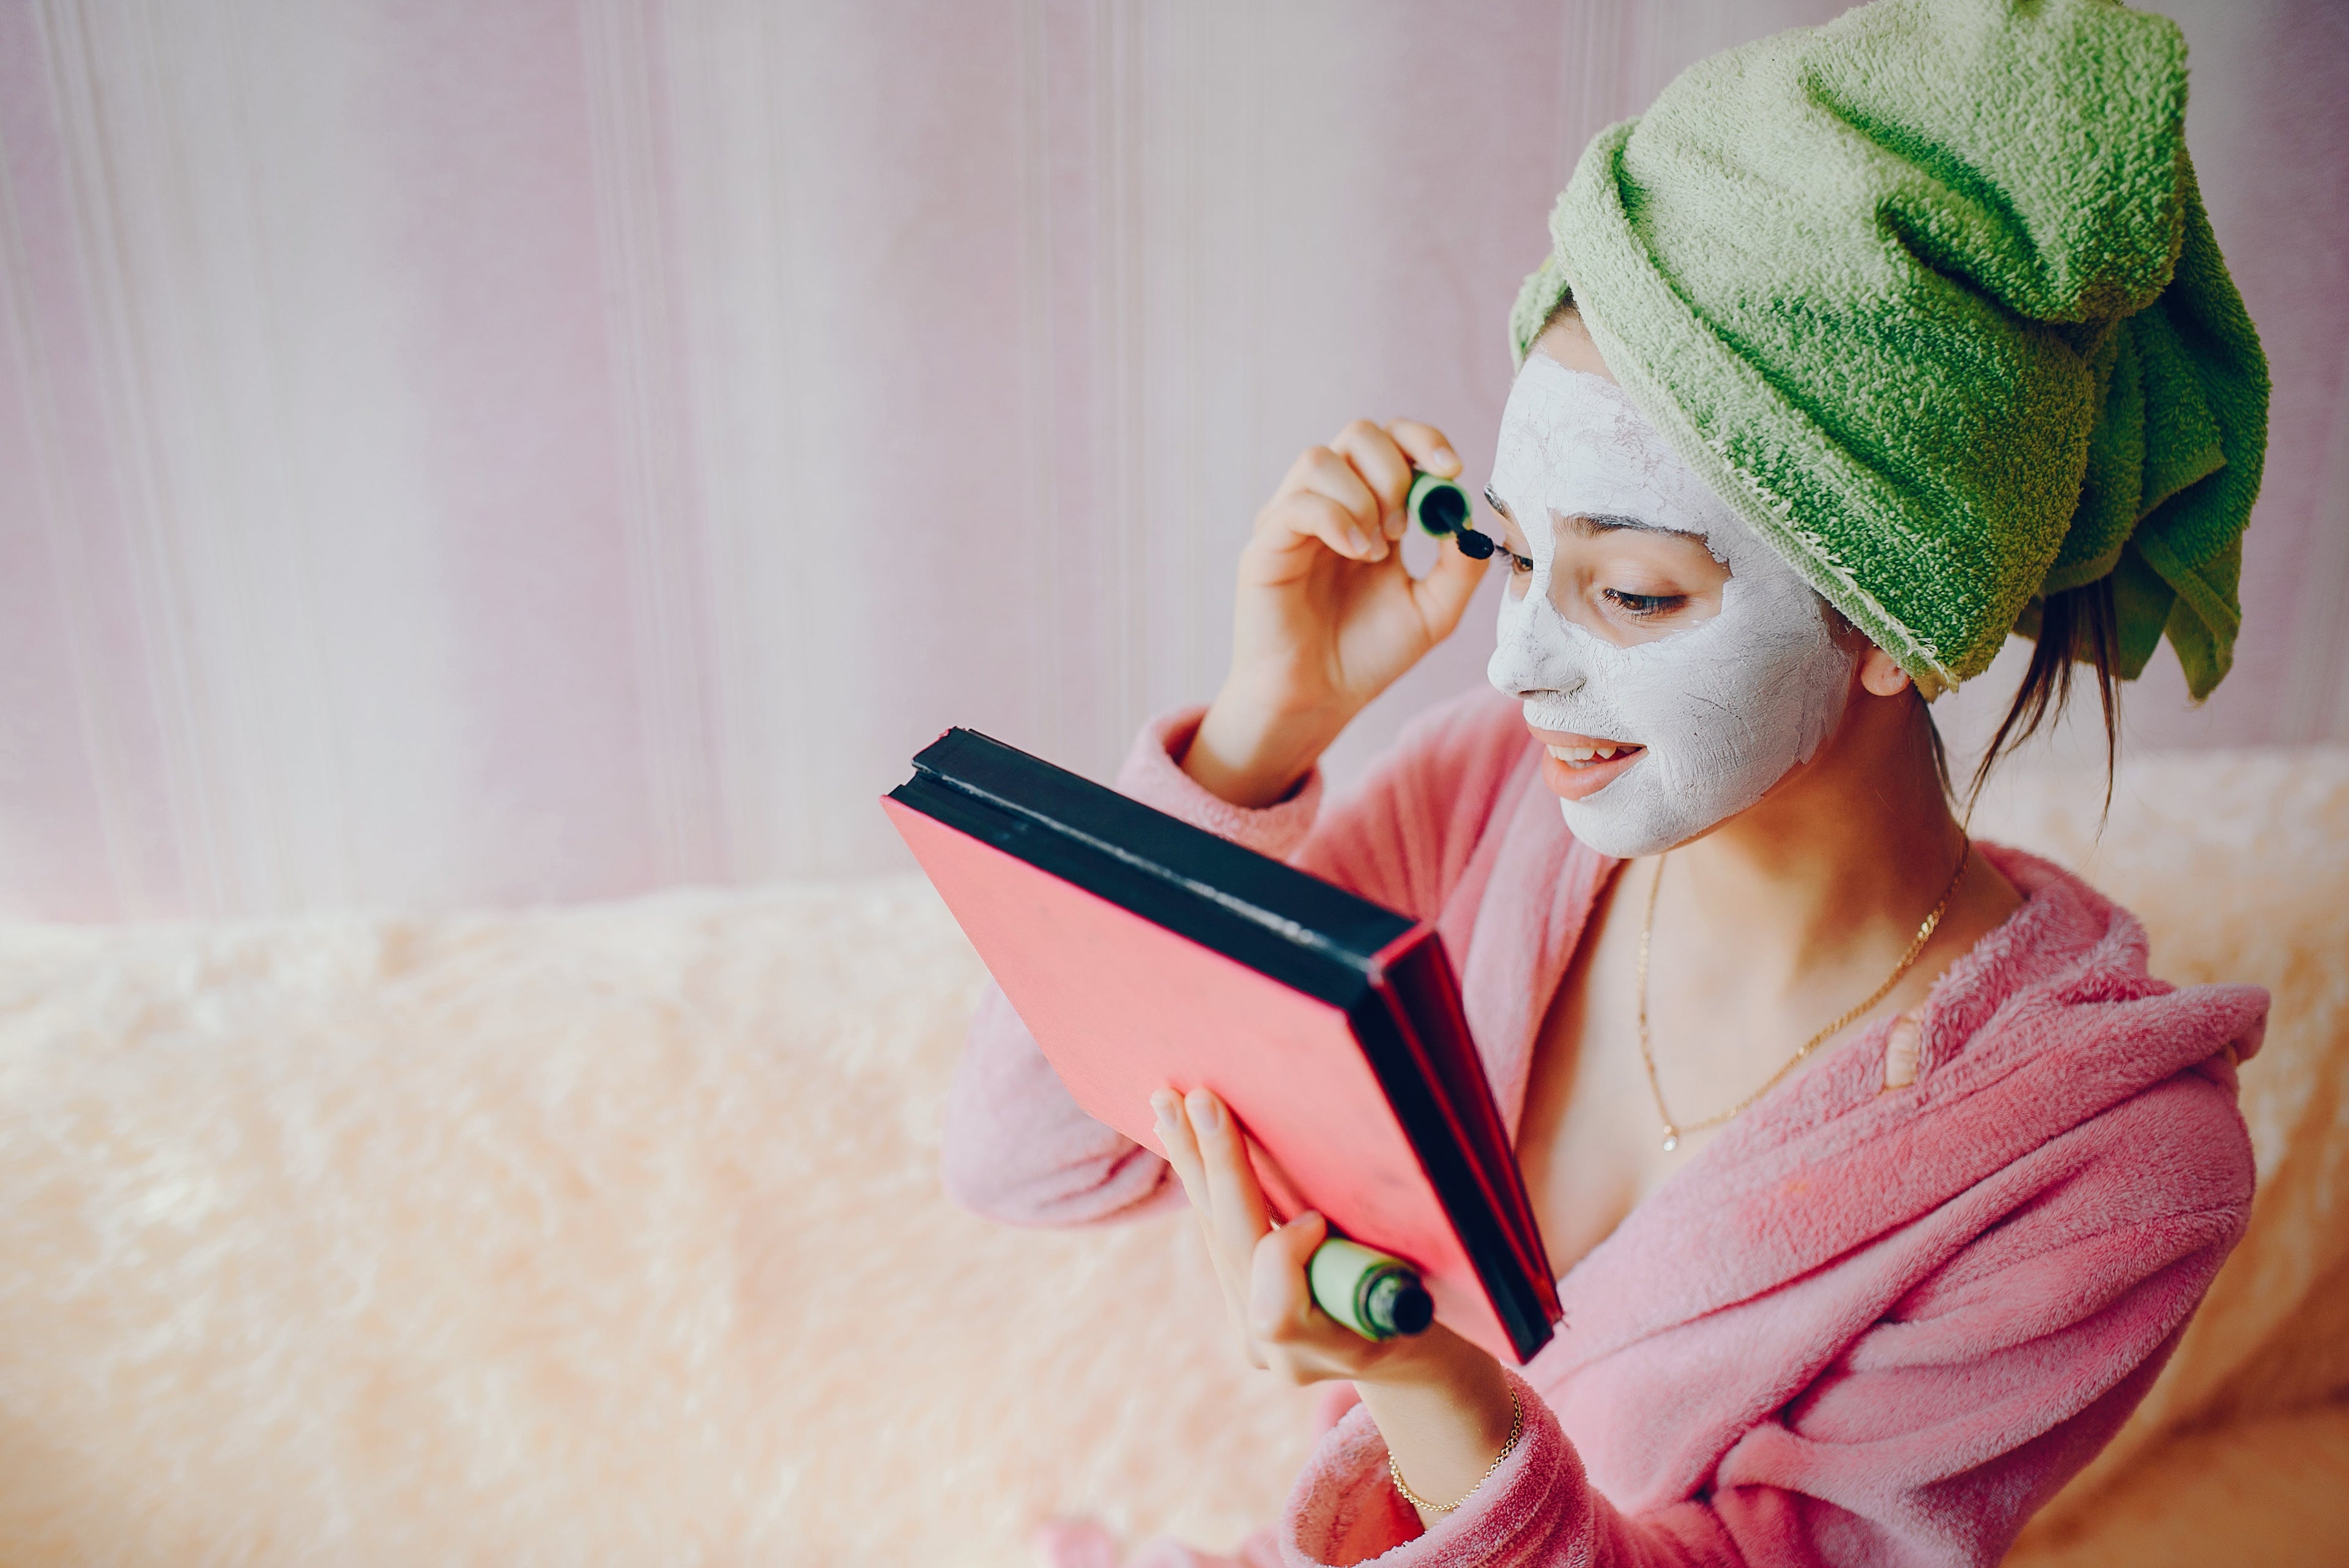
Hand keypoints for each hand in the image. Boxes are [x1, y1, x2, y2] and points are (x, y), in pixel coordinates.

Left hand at [1151, 1086, 1519, 1522]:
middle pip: (1235, 1252)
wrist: (1407, 1360)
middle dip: (1217, 1170)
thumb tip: (1325, 1219)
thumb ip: (1376, 1270)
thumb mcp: (1418, 1293)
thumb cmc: (1429, 1312)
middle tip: (1198, 1101)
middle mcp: (1277, 1352)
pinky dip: (1204, 1183)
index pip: (1277, 1310)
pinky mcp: (1238, 1307)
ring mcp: (1249, 1333)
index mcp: (1333, 1352)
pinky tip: (1179, 1134)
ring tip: (1167, 1103)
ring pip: (1217, 1237)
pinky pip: (1218, 1236)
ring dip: (1194, 1164)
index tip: (1317, 1220)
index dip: (1287, 1256)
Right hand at [1184, 422, 1490, 806]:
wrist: (1320, 700)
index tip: (1451, 470)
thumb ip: (1460, 567)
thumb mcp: (1434, 611)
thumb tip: (1471, 519)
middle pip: (1358, 433)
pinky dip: (1335, 518)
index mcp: (1369, 507)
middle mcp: (1329, 502)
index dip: (1423, 440)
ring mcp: (1292, 520)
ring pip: (1320, 459)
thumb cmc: (1370, 654)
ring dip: (1361, 498)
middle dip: (1394, 471)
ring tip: (1375, 552)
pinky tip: (1357, 554)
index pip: (1392, 440)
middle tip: (1405, 530)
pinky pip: (1296, 503)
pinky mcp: (1265, 545)